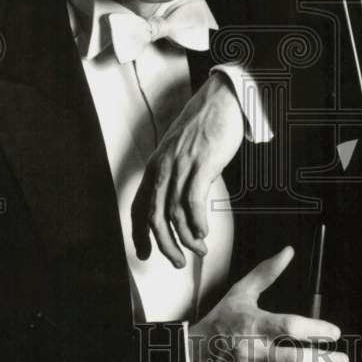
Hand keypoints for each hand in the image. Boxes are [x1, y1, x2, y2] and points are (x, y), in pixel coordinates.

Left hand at [132, 72, 244, 267]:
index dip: (139, 235)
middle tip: (178, 263)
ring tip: (200, 249)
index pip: (139, 207)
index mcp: (156, 167)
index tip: (145, 255)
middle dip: (165, 246)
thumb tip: (181, 204)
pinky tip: (204, 231)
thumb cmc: (205, 125)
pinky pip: (193, 201)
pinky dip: (198, 221)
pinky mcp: (202, 163)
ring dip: (187, 238)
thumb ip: (177, 176)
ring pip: (174, 213)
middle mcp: (163, 168)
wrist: (222, 99)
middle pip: (154, 217)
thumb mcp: (182, 153)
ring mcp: (181, 165)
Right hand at [188, 246, 348, 361]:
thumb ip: (266, 274)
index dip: (315, 330)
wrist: (187, 357)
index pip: (290, 327)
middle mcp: (249, 352)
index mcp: (251, 324)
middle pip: (294, 361)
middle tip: (343, 360)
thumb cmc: (218, 324)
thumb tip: (288, 252)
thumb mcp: (240, 294)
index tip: (333, 333)